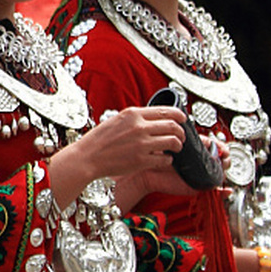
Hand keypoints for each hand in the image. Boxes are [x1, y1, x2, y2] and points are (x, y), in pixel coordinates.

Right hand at [50, 105, 186, 206]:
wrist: (87, 157)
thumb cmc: (99, 140)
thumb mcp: (116, 120)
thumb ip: (136, 118)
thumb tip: (155, 119)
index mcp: (132, 114)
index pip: (166, 111)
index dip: (180, 115)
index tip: (183, 119)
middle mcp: (139, 127)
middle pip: (173, 126)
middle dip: (181, 132)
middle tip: (180, 137)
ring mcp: (141, 144)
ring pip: (173, 142)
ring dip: (177, 146)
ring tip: (174, 148)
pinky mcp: (142, 160)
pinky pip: (165, 159)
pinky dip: (167, 159)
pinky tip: (161, 159)